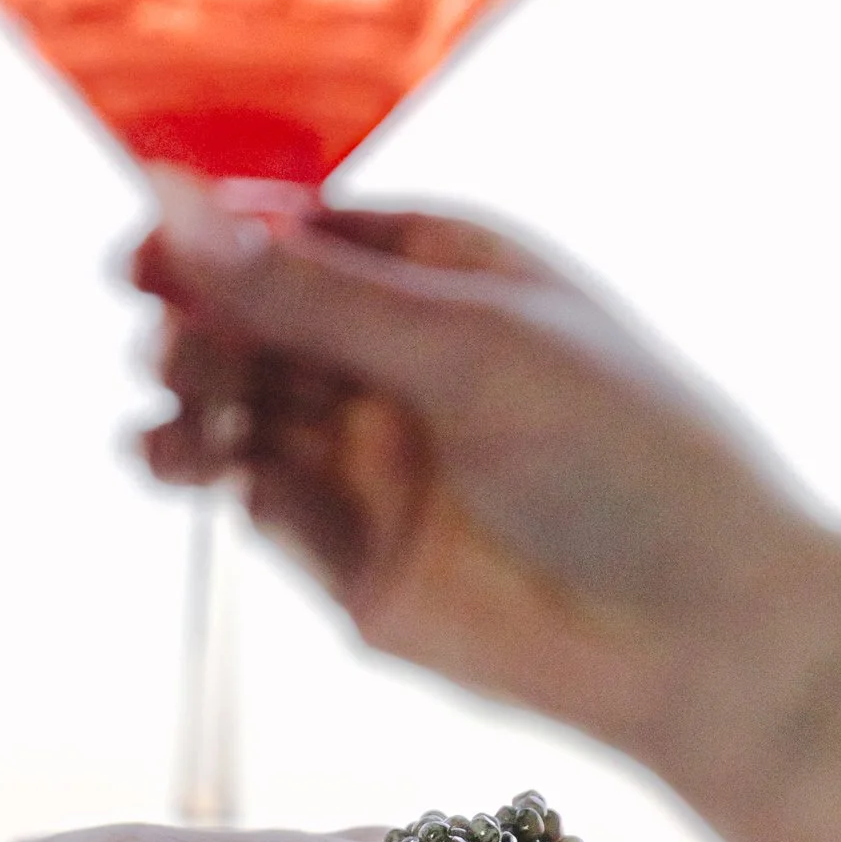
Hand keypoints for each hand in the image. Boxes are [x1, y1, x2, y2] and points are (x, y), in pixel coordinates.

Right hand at [131, 194, 840, 798]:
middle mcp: (404, 359)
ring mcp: (377, 459)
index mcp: (449, 273)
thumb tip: (180, 212)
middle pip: (258, 322)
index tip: (142, 254)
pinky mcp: (355, 556)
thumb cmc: (623, 454)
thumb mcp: (466, 345)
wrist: (698, 630)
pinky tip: (212, 479)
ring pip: (246, 414)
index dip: (218, 239)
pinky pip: (264, 503)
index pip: (304, 234)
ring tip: (171, 434)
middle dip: (201, 328)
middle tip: (169, 350)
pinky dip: (225, 485)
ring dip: (196, 410)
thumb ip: (315, 294)